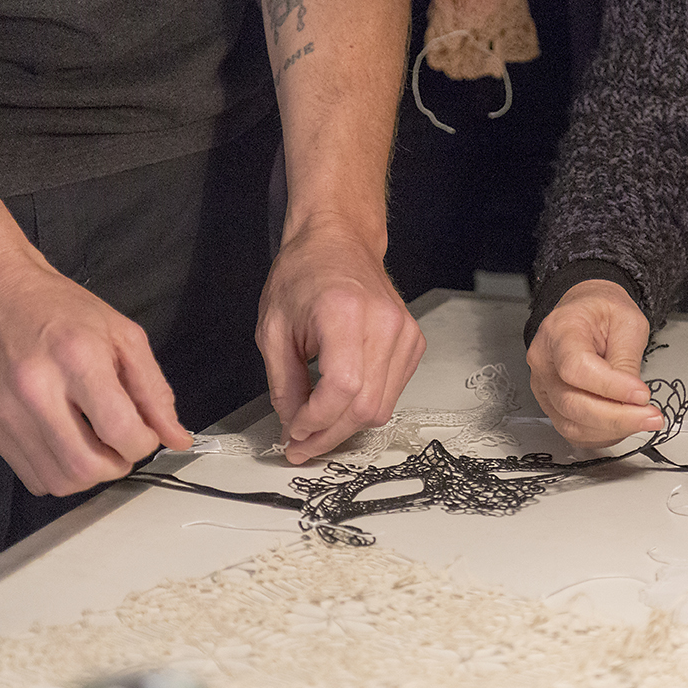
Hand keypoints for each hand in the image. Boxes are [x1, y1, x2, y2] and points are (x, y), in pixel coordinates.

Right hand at [0, 249, 192, 495]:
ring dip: (90, 476)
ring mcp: (6, 411)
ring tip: (96, 446)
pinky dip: (60, 474)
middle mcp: (36, 388)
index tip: (145, 432)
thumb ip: (154, 390)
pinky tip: (68, 446)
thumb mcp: (123, 335)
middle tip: (121, 444)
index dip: (144, 444)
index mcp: (77, 358)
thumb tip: (179, 439)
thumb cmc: (63, 309)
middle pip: (87, 466)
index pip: (120, 431)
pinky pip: (33, 478)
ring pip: (59, 481)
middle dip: (117, 466)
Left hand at [256, 213, 424, 464]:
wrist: (339, 243)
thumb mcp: (274, 329)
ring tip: (317, 426)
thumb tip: (293, 426)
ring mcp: (405, 334)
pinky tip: (340, 401)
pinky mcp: (414, 343)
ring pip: (381, 408)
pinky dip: (364, 406)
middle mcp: (384, 324)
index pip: (342, 388)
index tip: (294, 432)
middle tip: (301, 445)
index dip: (316, 420)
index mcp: (345, 313)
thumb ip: (284, 384)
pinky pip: (391, 394)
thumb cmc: (305, 274)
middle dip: (329, 434)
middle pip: (365, 406)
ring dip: (345, 426)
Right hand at [526, 279, 664, 446]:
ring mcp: (544, 387)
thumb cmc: (601, 312)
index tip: (641, 394)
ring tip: (642, 420)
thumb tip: (633, 399)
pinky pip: (573, 431)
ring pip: (571, 424)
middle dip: (617, 417)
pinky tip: (624, 425)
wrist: (585, 312)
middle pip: (572, 403)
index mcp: (560, 331)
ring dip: (612, 430)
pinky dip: (602, 434)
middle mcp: (544, 362)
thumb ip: (627, 360)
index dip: (610, 387)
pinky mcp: (552, 405)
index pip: (576, 368)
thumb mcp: (627, 322)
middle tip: (650, 416)